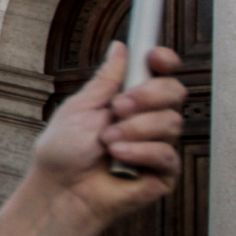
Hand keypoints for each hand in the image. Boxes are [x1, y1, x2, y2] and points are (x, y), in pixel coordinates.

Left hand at [0, 42, 187, 235]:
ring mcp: (158, 145)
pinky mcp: (164, 172)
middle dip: (147, 96)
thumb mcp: (81, 107)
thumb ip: (106, 79)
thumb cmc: (64, 150)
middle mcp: (148, 119)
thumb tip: (120, 47)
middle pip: (175, 92)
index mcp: (129, 99)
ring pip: (171, 122)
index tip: (154, 56)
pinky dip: (139, 151)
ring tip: (107, 141)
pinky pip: (167, 153)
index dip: (163, 60)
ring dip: (134, 129)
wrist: (61, 189)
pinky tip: (118, 156)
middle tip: (118, 108)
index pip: (160, 73)